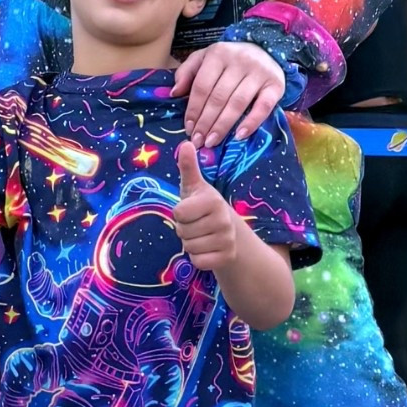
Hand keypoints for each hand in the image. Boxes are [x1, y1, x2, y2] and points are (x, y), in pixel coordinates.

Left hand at [170, 141, 237, 271]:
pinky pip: (198, 262)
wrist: (228, 230)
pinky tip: (207, 249)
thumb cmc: (203, 206)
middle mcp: (223, 219)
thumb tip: (185, 144)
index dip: (179, 213)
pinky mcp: (226, 257)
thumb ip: (188, 167)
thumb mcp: (194, 187)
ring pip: (189, 247)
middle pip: (182, 231)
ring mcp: (227, 239)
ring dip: (190, 243)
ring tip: (202, 235)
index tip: (191, 210)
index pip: (179, 212)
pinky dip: (198, 258)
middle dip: (184, 229)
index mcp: (213, 200)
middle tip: (196, 224)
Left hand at [172, 41, 285, 146]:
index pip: (202, 86)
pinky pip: (263, 107)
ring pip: (237, 103)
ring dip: (223, 126)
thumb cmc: (230, 60)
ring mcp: (260, 72)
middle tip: (199, 141)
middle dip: (206, 122)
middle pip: (218, 97)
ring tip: (212, 141)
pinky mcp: (276, 85)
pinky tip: (239, 136)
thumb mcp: (205, 58)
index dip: (193, 109)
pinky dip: (251, 123)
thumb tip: (175, 93)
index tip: (188, 128)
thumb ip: (187, 72)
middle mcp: (240, 61)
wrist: (267, 50)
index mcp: (219, 53)